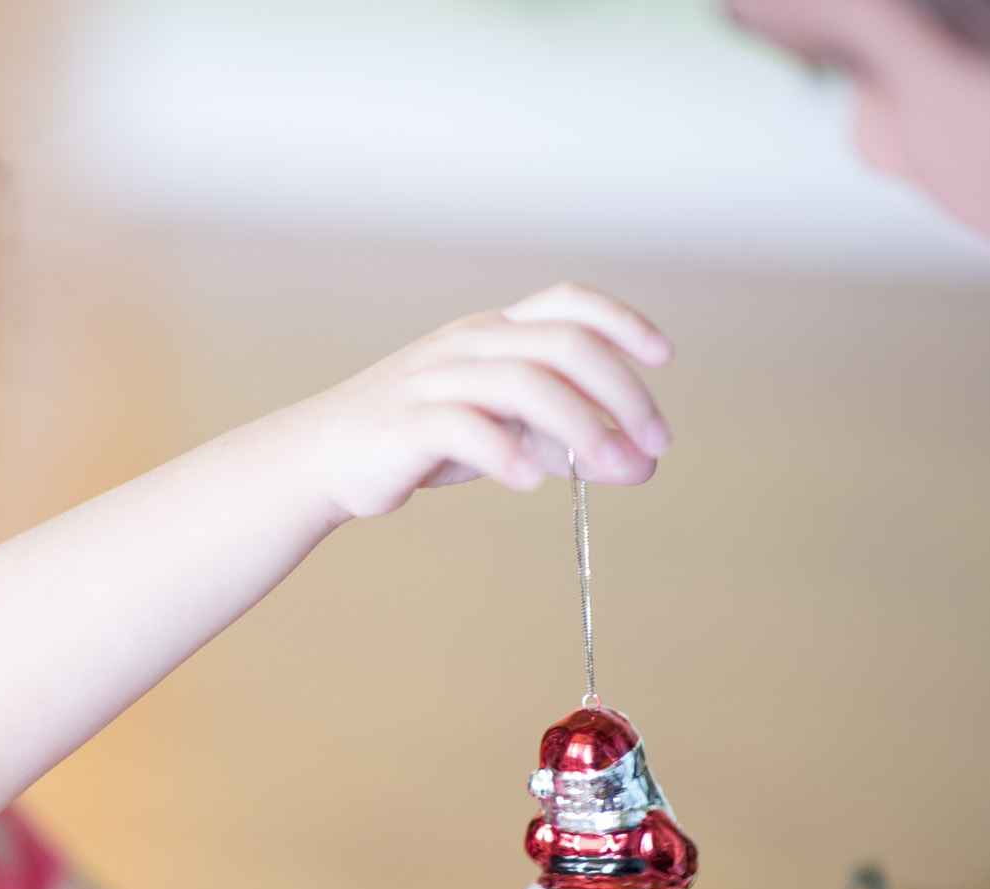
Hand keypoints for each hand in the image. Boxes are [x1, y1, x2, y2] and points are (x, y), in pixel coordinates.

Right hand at [263, 282, 673, 521]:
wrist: (325, 456)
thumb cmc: (421, 438)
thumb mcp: (504, 429)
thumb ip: (567, 441)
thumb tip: (643, 464)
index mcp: (494, 332)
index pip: (567, 304)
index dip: (621, 321)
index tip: (663, 359)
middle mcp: (469, 344)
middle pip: (561, 344)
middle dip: (620, 391)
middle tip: (652, 443)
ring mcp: (434, 379)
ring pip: (521, 382)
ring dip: (578, 425)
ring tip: (610, 468)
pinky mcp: (405, 422)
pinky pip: (460, 426)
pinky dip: (501, 452)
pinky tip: (528, 483)